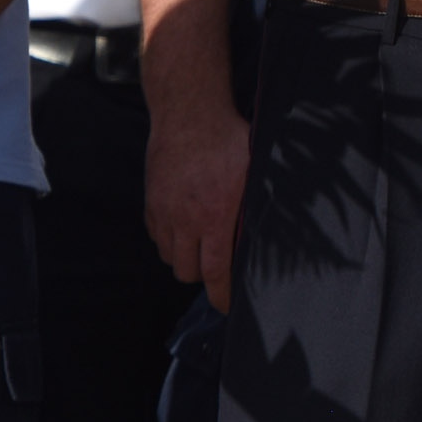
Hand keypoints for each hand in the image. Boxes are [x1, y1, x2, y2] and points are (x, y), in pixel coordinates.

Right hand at [145, 82, 250, 308]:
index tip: (227, 307)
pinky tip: (185, 226)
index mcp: (215, 217)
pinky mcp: (151, 202)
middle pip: (188, 272)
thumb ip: (255, 208)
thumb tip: (270, 237)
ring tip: (202, 244)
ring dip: (185, 257)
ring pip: (170, 256)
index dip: (222, 297)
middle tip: (218, 265)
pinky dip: (169, 239)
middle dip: (204, 275)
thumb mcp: (254, 174)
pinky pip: (156, 236)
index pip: (216, 274)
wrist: (189, 114)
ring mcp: (164, 212)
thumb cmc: (229, 140)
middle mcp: (185, 220)